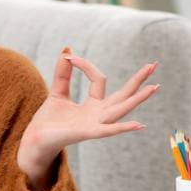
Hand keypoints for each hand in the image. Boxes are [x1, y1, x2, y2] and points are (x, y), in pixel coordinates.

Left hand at [16, 47, 159, 186]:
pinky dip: (122, 128)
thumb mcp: (57, 92)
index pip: (99, 79)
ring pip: (121, 109)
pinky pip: (107, 130)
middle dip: (138, 80)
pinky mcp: (87, 133)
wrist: (36, 139)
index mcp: (93, 104)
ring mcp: (96, 124)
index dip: (86, 66)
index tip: (70, 58)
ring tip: (154, 87)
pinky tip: (138, 124)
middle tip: (154, 64)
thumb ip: (63, 74)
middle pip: (123, 95)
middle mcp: (99, 114)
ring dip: (138, 99)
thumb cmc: (49, 120)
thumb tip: (67, 51)